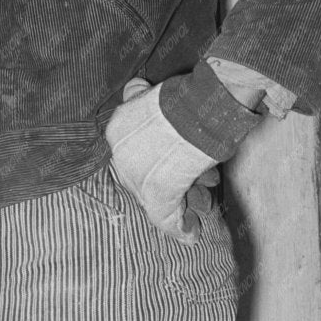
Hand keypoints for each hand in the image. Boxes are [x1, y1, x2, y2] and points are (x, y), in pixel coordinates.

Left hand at [104, 78, 218, 238]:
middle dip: (170, 182)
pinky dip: (181, 227)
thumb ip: (139, 95)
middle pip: (143, 179)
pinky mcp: (157, 196)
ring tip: (203, 201)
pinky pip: (167, 218)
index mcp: (117, 132)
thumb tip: (136, 87)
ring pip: (158, 198)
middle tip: (195, 185)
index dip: (153, 162)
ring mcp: (137, 179)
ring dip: (183, 201)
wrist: (199, 110)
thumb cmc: (183, 100)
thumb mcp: (151, 92)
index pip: (130, 156)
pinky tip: (192, 233)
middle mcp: (121, 157)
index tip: (171, 165)